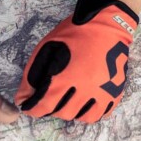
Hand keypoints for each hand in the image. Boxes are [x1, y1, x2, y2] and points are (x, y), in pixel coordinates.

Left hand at [15, 0, 138, 122]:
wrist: (106, 24)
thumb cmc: (74, 33)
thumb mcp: (47, 48)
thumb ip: (33, 74)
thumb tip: (23, 98)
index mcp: (66, 76)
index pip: (45, 106)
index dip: (33, 109)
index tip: (28, 107)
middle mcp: (86, 87)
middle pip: (63, 113)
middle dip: (52, 109)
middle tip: (49, 99)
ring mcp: (104, 91)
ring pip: (82, 117)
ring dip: (71, 111)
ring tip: (67, 100)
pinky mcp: (116, 92)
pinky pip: (101, 114)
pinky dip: (90, 112)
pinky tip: (84, 103)